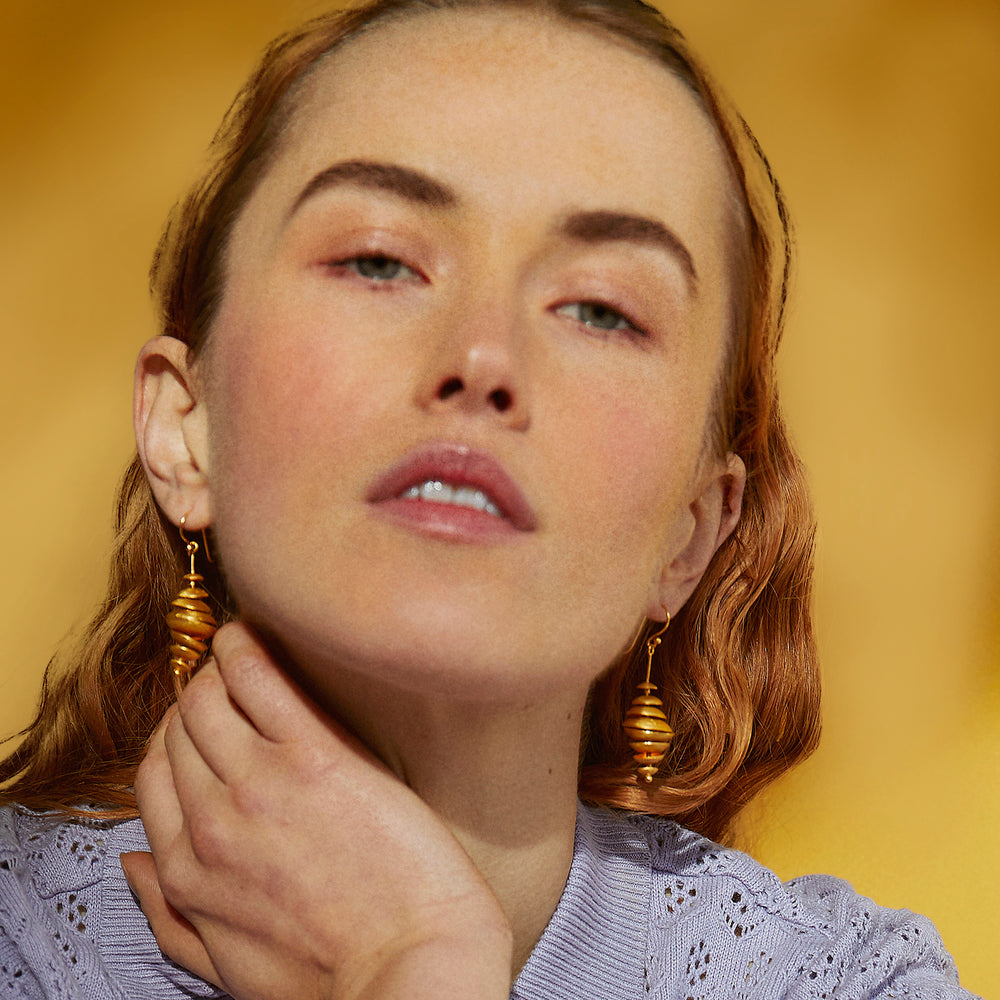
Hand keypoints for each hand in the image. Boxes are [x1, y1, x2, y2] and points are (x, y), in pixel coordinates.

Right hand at [125, 622, 511, 999]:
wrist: (412, 970)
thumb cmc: (334, 972)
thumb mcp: (226, 965)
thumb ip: (170, 913)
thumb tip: (134, 864)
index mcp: (187, 870)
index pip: (153, 775)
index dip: (175, 740)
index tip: (203, 724)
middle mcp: (211, 821)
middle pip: (179, 728)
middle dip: (197, 698)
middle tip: (231, 682)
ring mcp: (260, 784)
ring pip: (208, 697)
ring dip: (219, 667)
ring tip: (247, 654)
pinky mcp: (316, 756)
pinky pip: (259, 678)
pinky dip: (246, 647)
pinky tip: (255, 635)